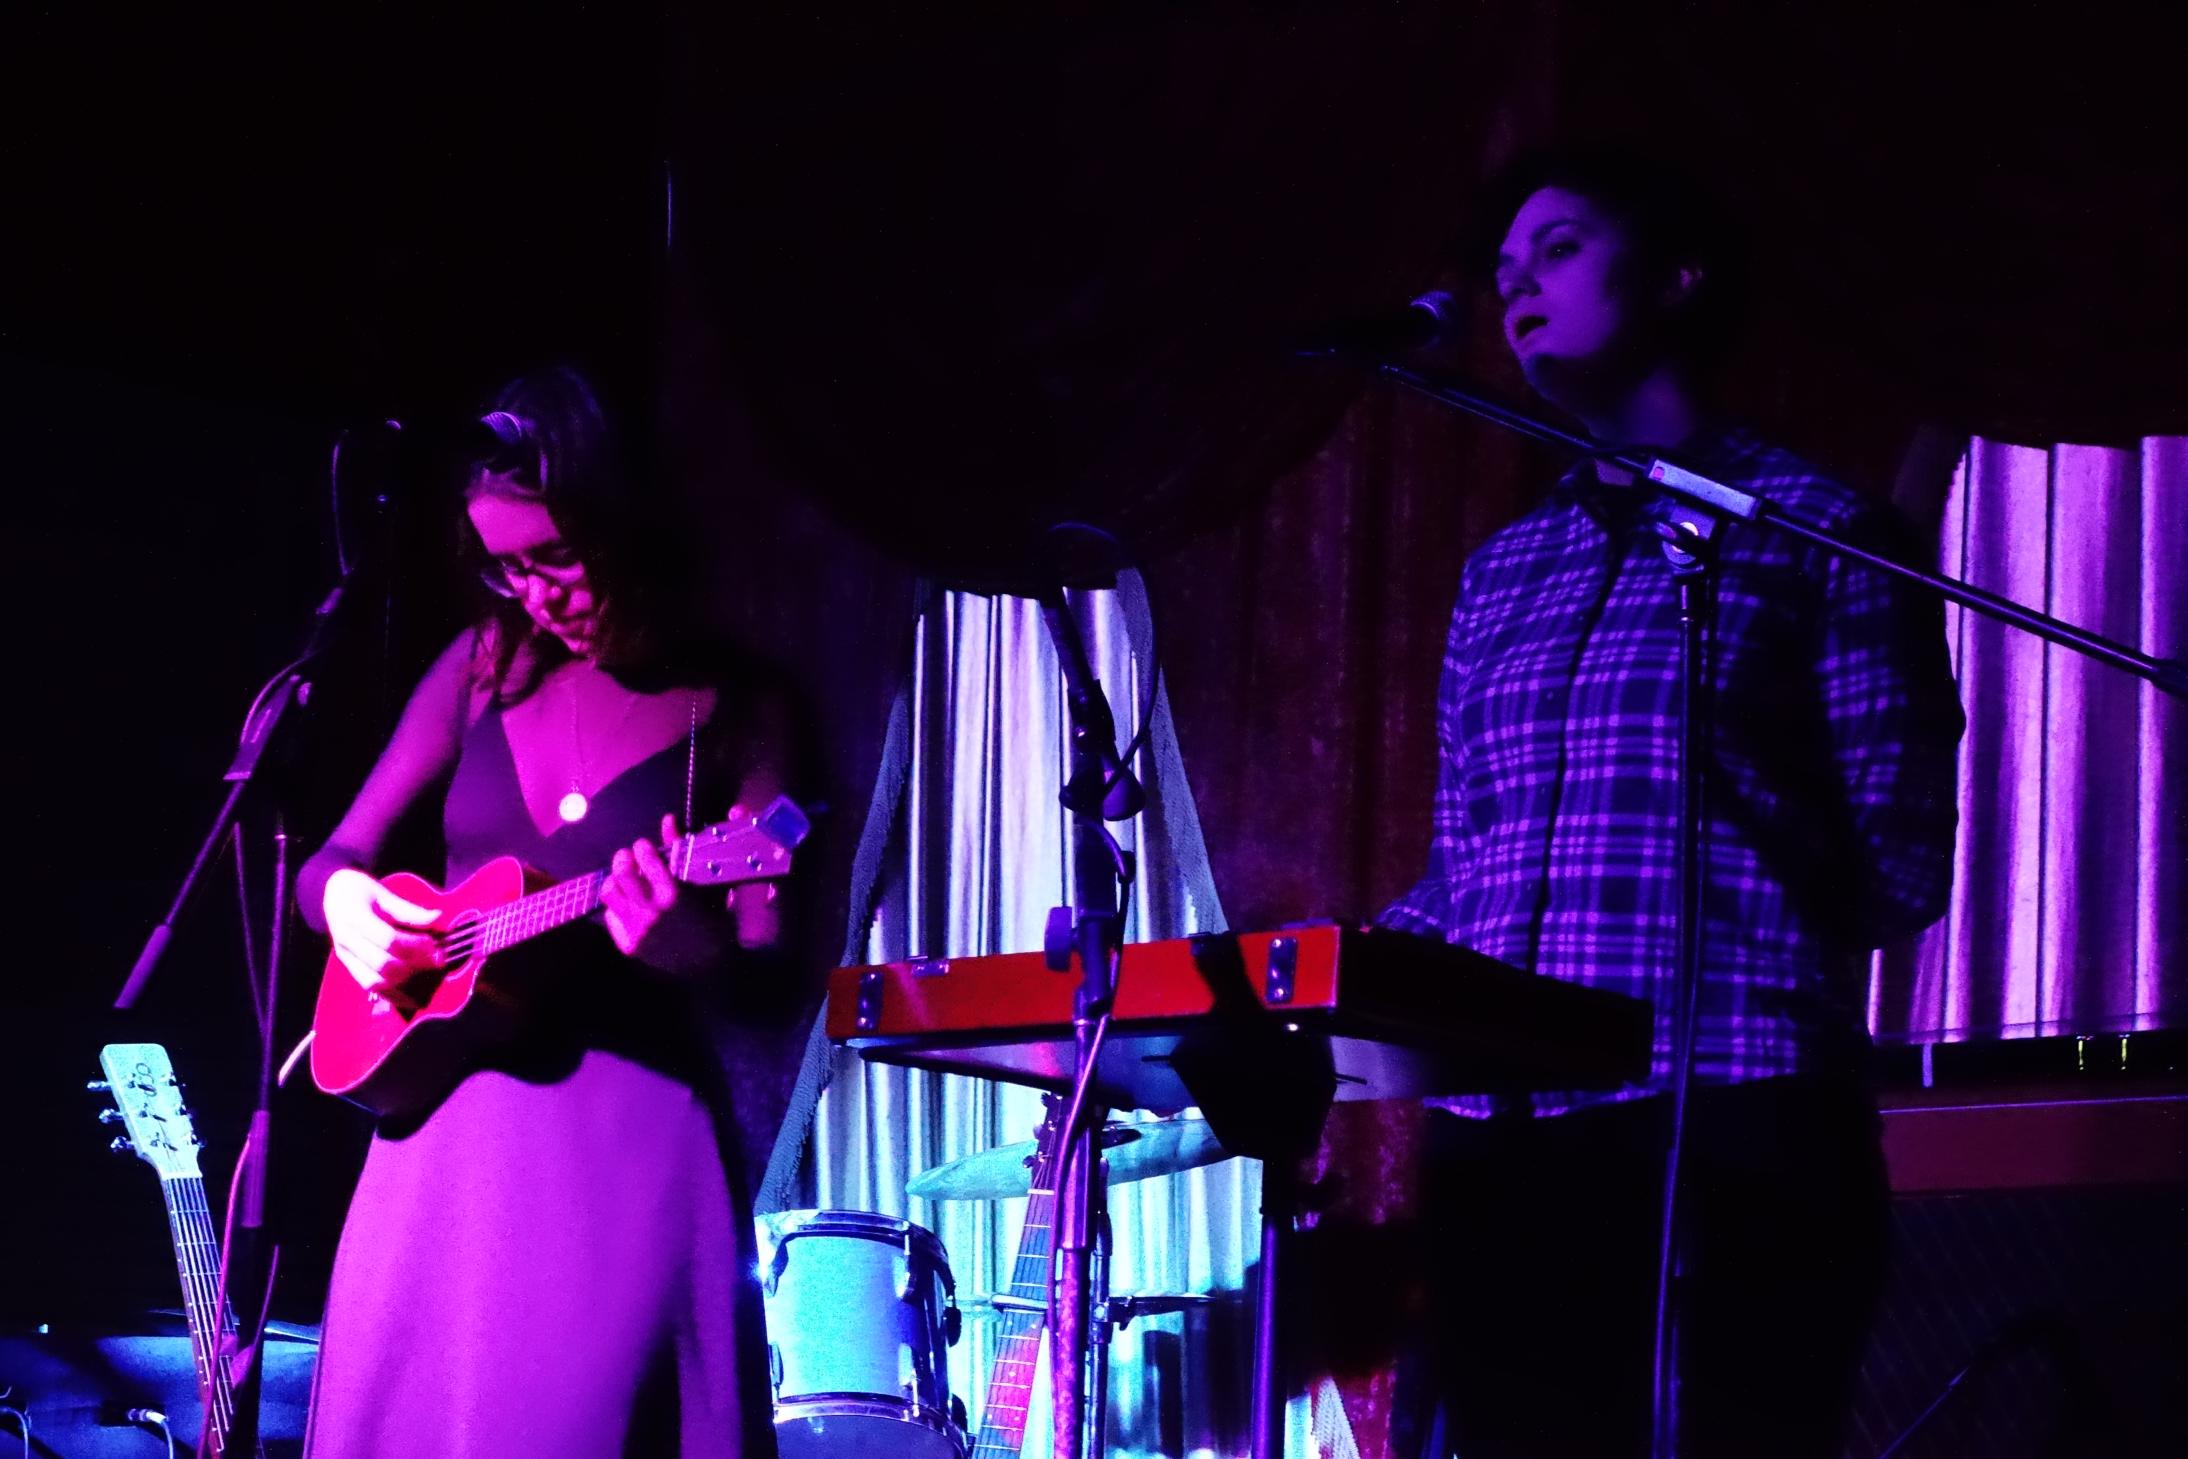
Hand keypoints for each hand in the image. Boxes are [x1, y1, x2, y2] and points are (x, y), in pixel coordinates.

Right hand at [323, 868, 442, 1001]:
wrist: (332, 896)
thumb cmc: (361, 892)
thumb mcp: (383, 893)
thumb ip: (408, 910)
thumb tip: (438, 918)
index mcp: (355, 918)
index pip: (388, 939)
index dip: (415, 945)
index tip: (434, 943)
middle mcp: (346, 941)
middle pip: (383, 964)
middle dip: (414, 965)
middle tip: (438, 960)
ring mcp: (346, 957)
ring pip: (375, 982)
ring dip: (405, 982)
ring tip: (427, 976)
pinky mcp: (349, 968)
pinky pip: (369, 988)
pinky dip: (392, 995)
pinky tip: (412, 999)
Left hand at [601, 814, 724, 972]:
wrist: (711, 967)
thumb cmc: (714, 921)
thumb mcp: (705, 884)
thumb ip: (683, 850)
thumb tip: (668, 820)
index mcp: (674, 896)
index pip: (646, 859)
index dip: (642, 848)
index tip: (645, 847)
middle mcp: (651, 913)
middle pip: (620, 873)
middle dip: (623, 858)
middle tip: (629, 857)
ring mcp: (638, 931)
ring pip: (609, 893)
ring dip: (616, 881)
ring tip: (626, 880)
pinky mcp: (629, 946)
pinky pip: (610, 917)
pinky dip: (617, 906)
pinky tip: (630, 905)